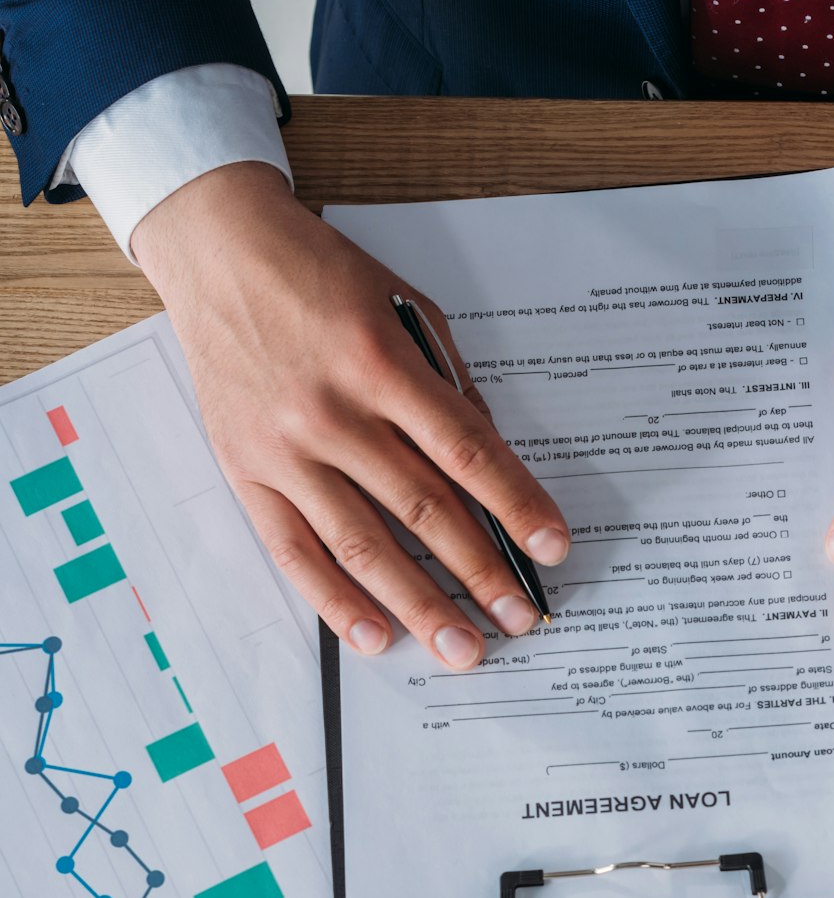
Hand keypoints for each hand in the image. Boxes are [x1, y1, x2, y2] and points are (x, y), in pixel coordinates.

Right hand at [132, 163, 569, 672]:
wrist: (217, 250)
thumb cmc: (319, 275)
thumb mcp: (403, 308)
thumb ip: (448, 387)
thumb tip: (489, 467)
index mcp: (381, 363)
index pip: (466, 450)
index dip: (515, 504)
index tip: (551, 547)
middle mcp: (333, 411)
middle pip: (423, 509)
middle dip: (480, 572)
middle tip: (519, 619)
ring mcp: (286, 449)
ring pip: (363, 544)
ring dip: (419, 604)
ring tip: (462, 648)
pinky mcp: (247, 472)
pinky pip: (295, 551)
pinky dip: (335, 600)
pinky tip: (376, 636)